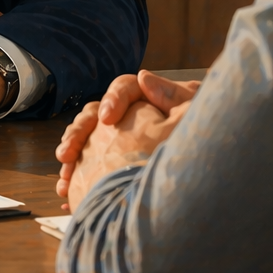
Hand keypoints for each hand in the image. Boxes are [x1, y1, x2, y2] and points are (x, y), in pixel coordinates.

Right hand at [55, 70, 198, 202]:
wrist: (207, 167)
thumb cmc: (203, 136)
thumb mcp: (192, 113)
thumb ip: (172, 95)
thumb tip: (143, 78)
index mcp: (147, 97)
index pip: (123, 89)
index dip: (112, 101)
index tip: (107, 119)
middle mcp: (128, 114)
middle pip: (94, 115)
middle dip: (78, 134)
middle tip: (66, 154)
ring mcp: (116, 139)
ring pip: (86, 140)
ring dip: (71, 158)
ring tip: (64, 180)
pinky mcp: (110, 162)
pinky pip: (87, 166)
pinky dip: (77, 179)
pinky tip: (67, 195)